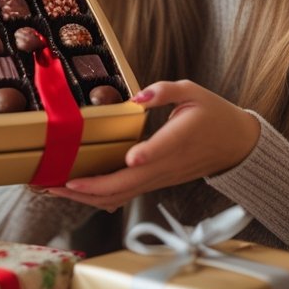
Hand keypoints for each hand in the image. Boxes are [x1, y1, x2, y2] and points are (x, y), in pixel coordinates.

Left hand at [43, 79, 259, 211]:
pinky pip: (125, 195)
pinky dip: (99, 197)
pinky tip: (76, 193)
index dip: (145, 156)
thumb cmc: (213, 114)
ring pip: (121, 195)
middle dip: (90, 188)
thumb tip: (138, 95)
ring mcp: (160, 178)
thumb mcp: (193, 90)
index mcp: (179, 140)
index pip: (160, 151)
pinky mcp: (155, 182)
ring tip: (53, 190)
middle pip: (127, 184)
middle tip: (55, 183)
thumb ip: (165, 90)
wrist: (235, 145)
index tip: (129, 159)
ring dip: (87, 197)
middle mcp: (166, 165)